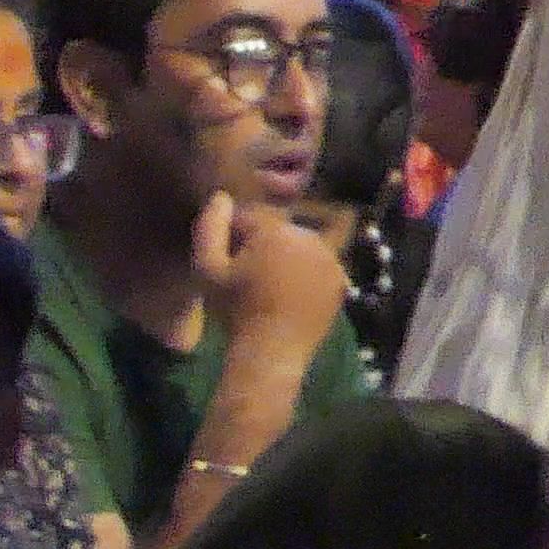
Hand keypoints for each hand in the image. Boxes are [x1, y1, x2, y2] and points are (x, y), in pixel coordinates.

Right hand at [193, 191, 351, 353]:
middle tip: (247, 275)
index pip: (251, 218)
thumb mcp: (208, 270)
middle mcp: (308, 237)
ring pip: (301, 248)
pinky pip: (319, 267)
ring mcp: (329, 258)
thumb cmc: (235, 311)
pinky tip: (290, 295)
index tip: (225, 260)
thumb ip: (210, 229)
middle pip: (279, 231)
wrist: (271, 350)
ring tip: (270, 287)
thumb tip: (220, 197)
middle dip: (263, 246)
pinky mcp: (340, 280)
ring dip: (286, 259)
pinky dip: (306, 275)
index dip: (233, 236)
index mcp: (275, 230)